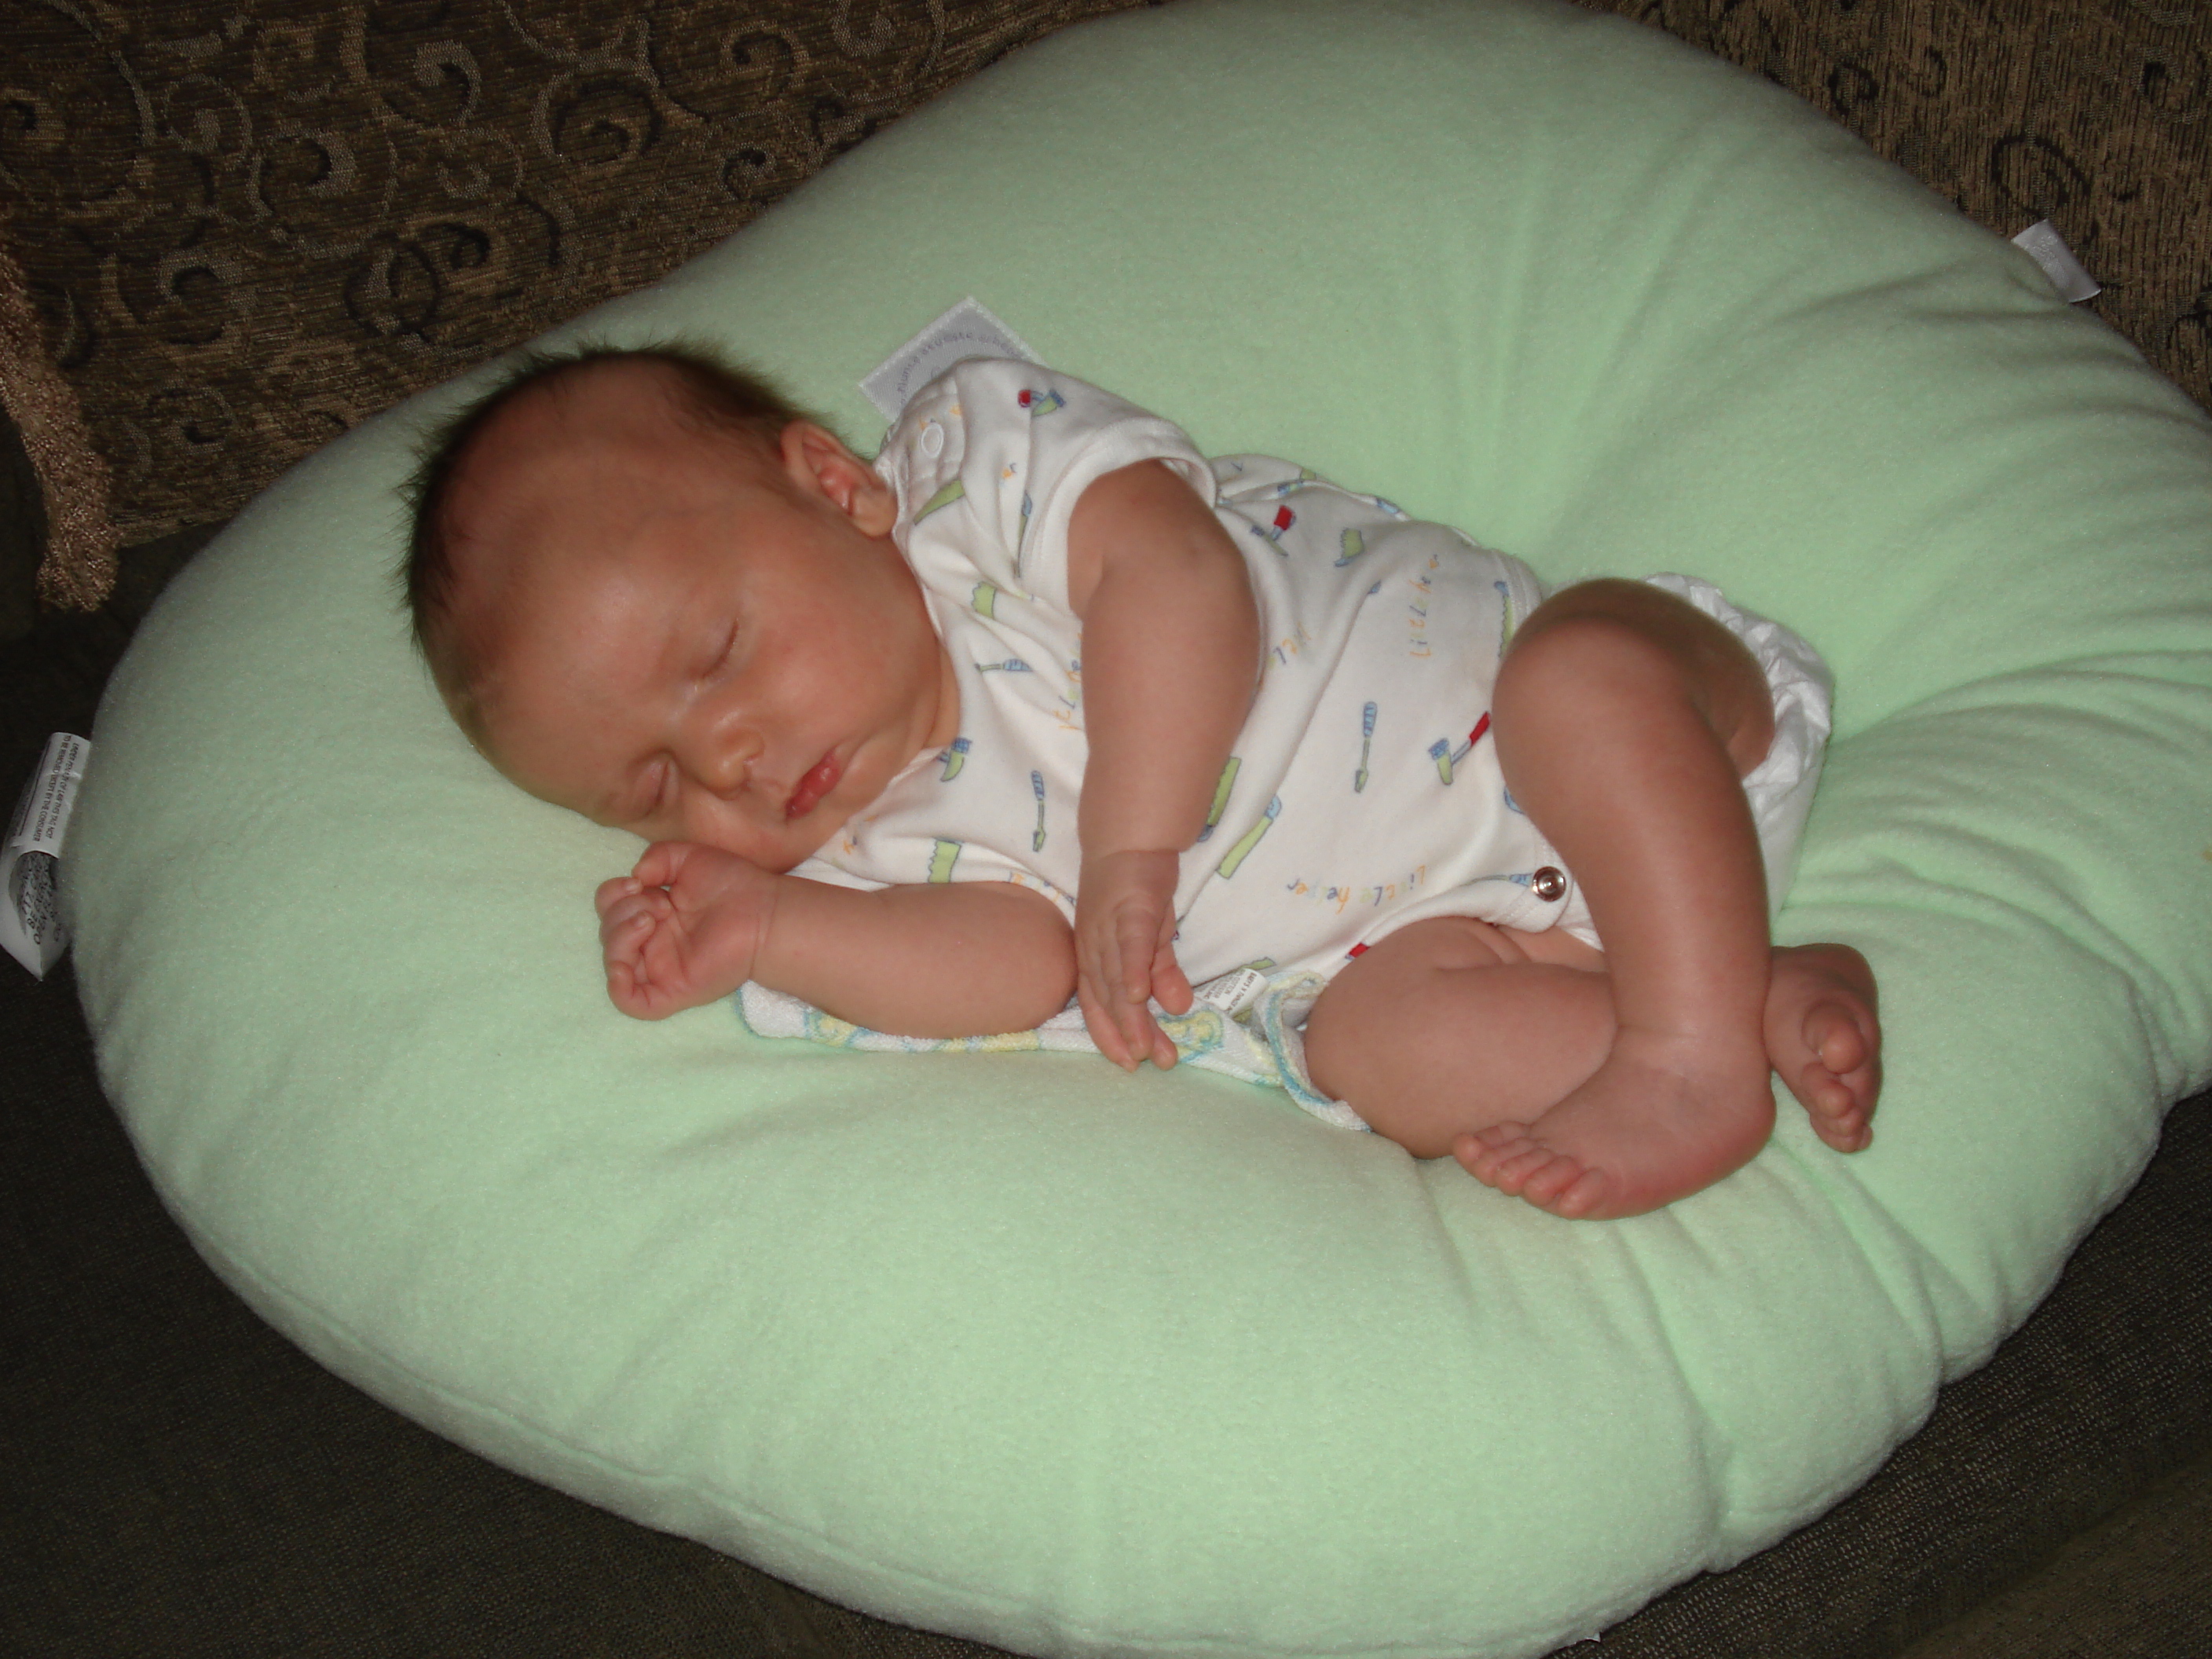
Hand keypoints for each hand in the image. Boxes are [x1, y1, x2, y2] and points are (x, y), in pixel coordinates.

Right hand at [594, 841, 777, 1019]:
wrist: (762, 911)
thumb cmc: (732, 884)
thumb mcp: (687, 857)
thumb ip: (656, 857)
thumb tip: (634, 877)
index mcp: (654, 913)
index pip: (610, 909)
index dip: (612, 893)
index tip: (640, 882)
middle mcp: (654, 941)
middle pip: (608, 933)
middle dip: (620, 911)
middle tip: (659, 904)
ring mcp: (661, 968)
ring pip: (614, 965)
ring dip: (619, 936)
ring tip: (650, 920)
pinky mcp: (672, 991)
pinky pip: (630, 1001)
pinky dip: (618, 984)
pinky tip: (628, 959)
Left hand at [1073, 847, 1191, 1069]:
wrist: (1130, 839)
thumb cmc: (1134, 891)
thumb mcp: (1150, 938)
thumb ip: (1160, 974)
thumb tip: (1177, 1009)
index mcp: (1093, 956)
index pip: (1096, 1003)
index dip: (1109, 1035)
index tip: (1128, 1064)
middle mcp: (1093, 947)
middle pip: (1107, 999)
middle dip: (1128, 1035)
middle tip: (1151, 1063)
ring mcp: (1108, 929)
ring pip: (1116, 980)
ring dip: (1131, 1016)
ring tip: (1150, 1047)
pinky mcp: (1130, 909)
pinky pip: (1130, 945)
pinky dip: (1133, 972)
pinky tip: (1140, 996)